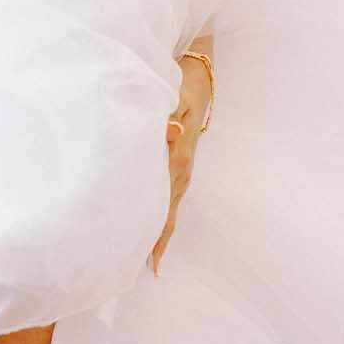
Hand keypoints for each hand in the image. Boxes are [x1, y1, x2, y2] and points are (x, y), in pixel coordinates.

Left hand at [150, 49, 211, 274]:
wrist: (198, 75)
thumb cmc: (180, 83)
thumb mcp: (176, 94)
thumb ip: (169, 114)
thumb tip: (171, 131)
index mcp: (178, 157)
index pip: (165, 203)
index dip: (158, 232)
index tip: (152, 260)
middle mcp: (181, 168)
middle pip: (168, 212)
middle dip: (157, 240)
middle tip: (145, 269)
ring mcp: (181, 167)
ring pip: (169, 205)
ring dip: (159, 229)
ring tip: (148, 257)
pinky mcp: (178, 162)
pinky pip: (168, 194)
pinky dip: (161, 213)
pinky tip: (151, 223)